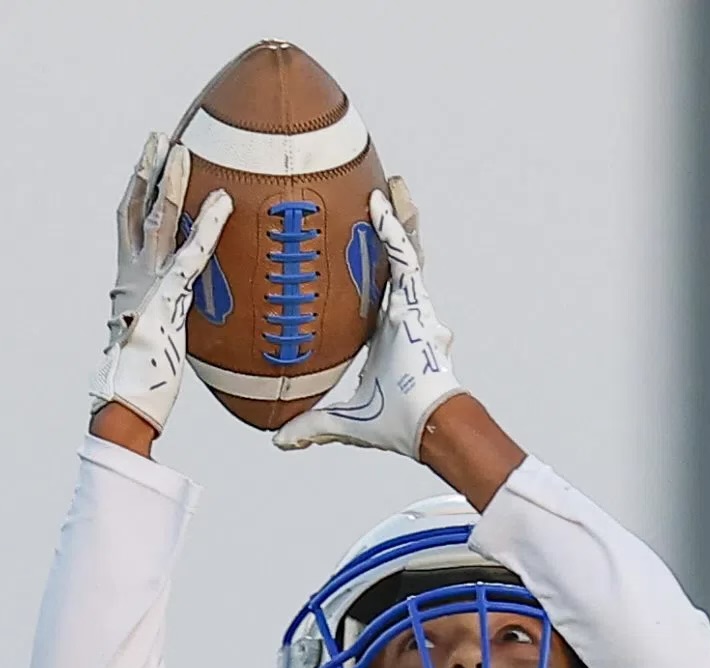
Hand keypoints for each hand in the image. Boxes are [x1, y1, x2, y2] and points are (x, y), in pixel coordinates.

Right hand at [92, 132, 227, 439]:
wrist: (124, 402)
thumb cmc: (142, 385)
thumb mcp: (156, 344)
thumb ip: (168, 325)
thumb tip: (180, 328)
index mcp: (127, 284)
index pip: (130, 226)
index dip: (137, 193)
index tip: (147, 165)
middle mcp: (131, 274)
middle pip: (136, 208)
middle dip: (146, 170)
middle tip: (159, 138)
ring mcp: (147, 282)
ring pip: (158, 219)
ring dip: (171, 181)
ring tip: (183, 149)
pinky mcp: (167, 295)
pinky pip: (192, 252)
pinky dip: (208, 225)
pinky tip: (223, 202)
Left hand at [276, 185, 463, 459]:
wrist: (429, 428)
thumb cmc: (398, 425)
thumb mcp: (344, 421)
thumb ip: (313, 425)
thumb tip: (280, 439)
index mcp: (384, 335)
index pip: (370, 293)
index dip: (360, 270)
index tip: (345, 249)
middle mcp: (399, 314)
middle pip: (389, 263)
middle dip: (385, 233)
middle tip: (368, 202)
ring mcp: (411, 306)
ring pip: (403, 252)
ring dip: (394, 217)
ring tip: (384, 185)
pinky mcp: (417, 303)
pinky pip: (404, 256)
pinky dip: (393, 228)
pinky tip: (381, 200)